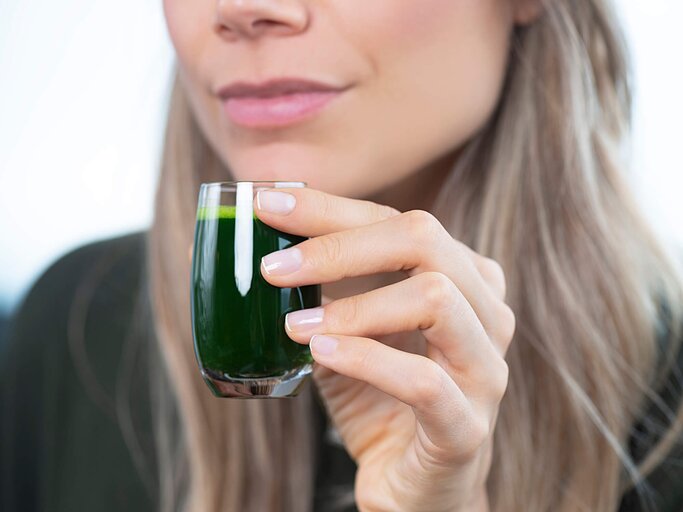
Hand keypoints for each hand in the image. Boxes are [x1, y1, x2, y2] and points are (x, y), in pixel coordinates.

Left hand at [255, 187, 514, 511]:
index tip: (267, 203)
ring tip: (293, 323)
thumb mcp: (346, 331)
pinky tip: (320, 353)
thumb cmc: (379, 396)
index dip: (330, 208)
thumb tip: (252, 246)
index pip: (398, 221)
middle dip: (339, 246)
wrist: (414, 482)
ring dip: (353, 306)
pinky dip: (366, 359)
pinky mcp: (467, 425)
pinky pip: (423, 380)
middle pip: (424, 241)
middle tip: (274, 268)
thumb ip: (320, 290)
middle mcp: (485, 312)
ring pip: (435, 299)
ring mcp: (484, 368)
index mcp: (462, 277)